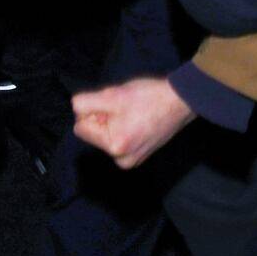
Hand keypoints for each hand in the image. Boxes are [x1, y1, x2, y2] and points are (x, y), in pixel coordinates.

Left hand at [72, 76, 196, 168]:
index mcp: (114, 147)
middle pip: (94, 134)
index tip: (114, 106)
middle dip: (104, 118)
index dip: (93, 112)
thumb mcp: (112, 94)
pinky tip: (139, 120)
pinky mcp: (139, 156)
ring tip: (134, 114)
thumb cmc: (148, 97)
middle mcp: (122, 161)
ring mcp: (132, 161)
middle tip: (126, 109)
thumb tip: (76, 111)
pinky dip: (124, 128)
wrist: (180, 101)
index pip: (80, 127)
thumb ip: (84, 103)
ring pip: (106, 136)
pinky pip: (118, 140)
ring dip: (114, 122)